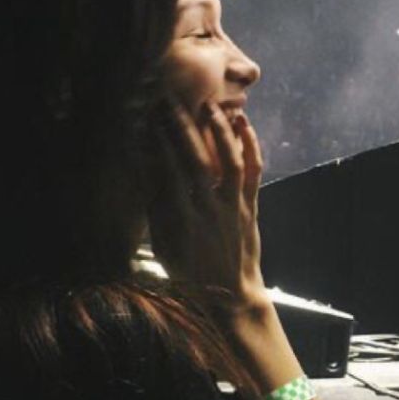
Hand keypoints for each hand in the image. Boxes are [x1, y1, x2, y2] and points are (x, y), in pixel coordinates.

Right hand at [148, 99, 266, 308]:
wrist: (231, 297)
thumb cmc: (190, 274)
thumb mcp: (163, 248)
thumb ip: (157, 211)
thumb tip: (146, 174)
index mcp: (180, 222)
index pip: (165, 175)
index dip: (155, 147)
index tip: (144, 122)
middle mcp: (208, 210)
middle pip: (194, 161)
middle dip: (181, 129)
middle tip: (169, 102)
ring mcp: (233, 207)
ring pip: (229, 162)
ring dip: (220, 131)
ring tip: (210, 105)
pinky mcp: (250, 205)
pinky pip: (253, 171)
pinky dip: (251, 146)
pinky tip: (243, 123)